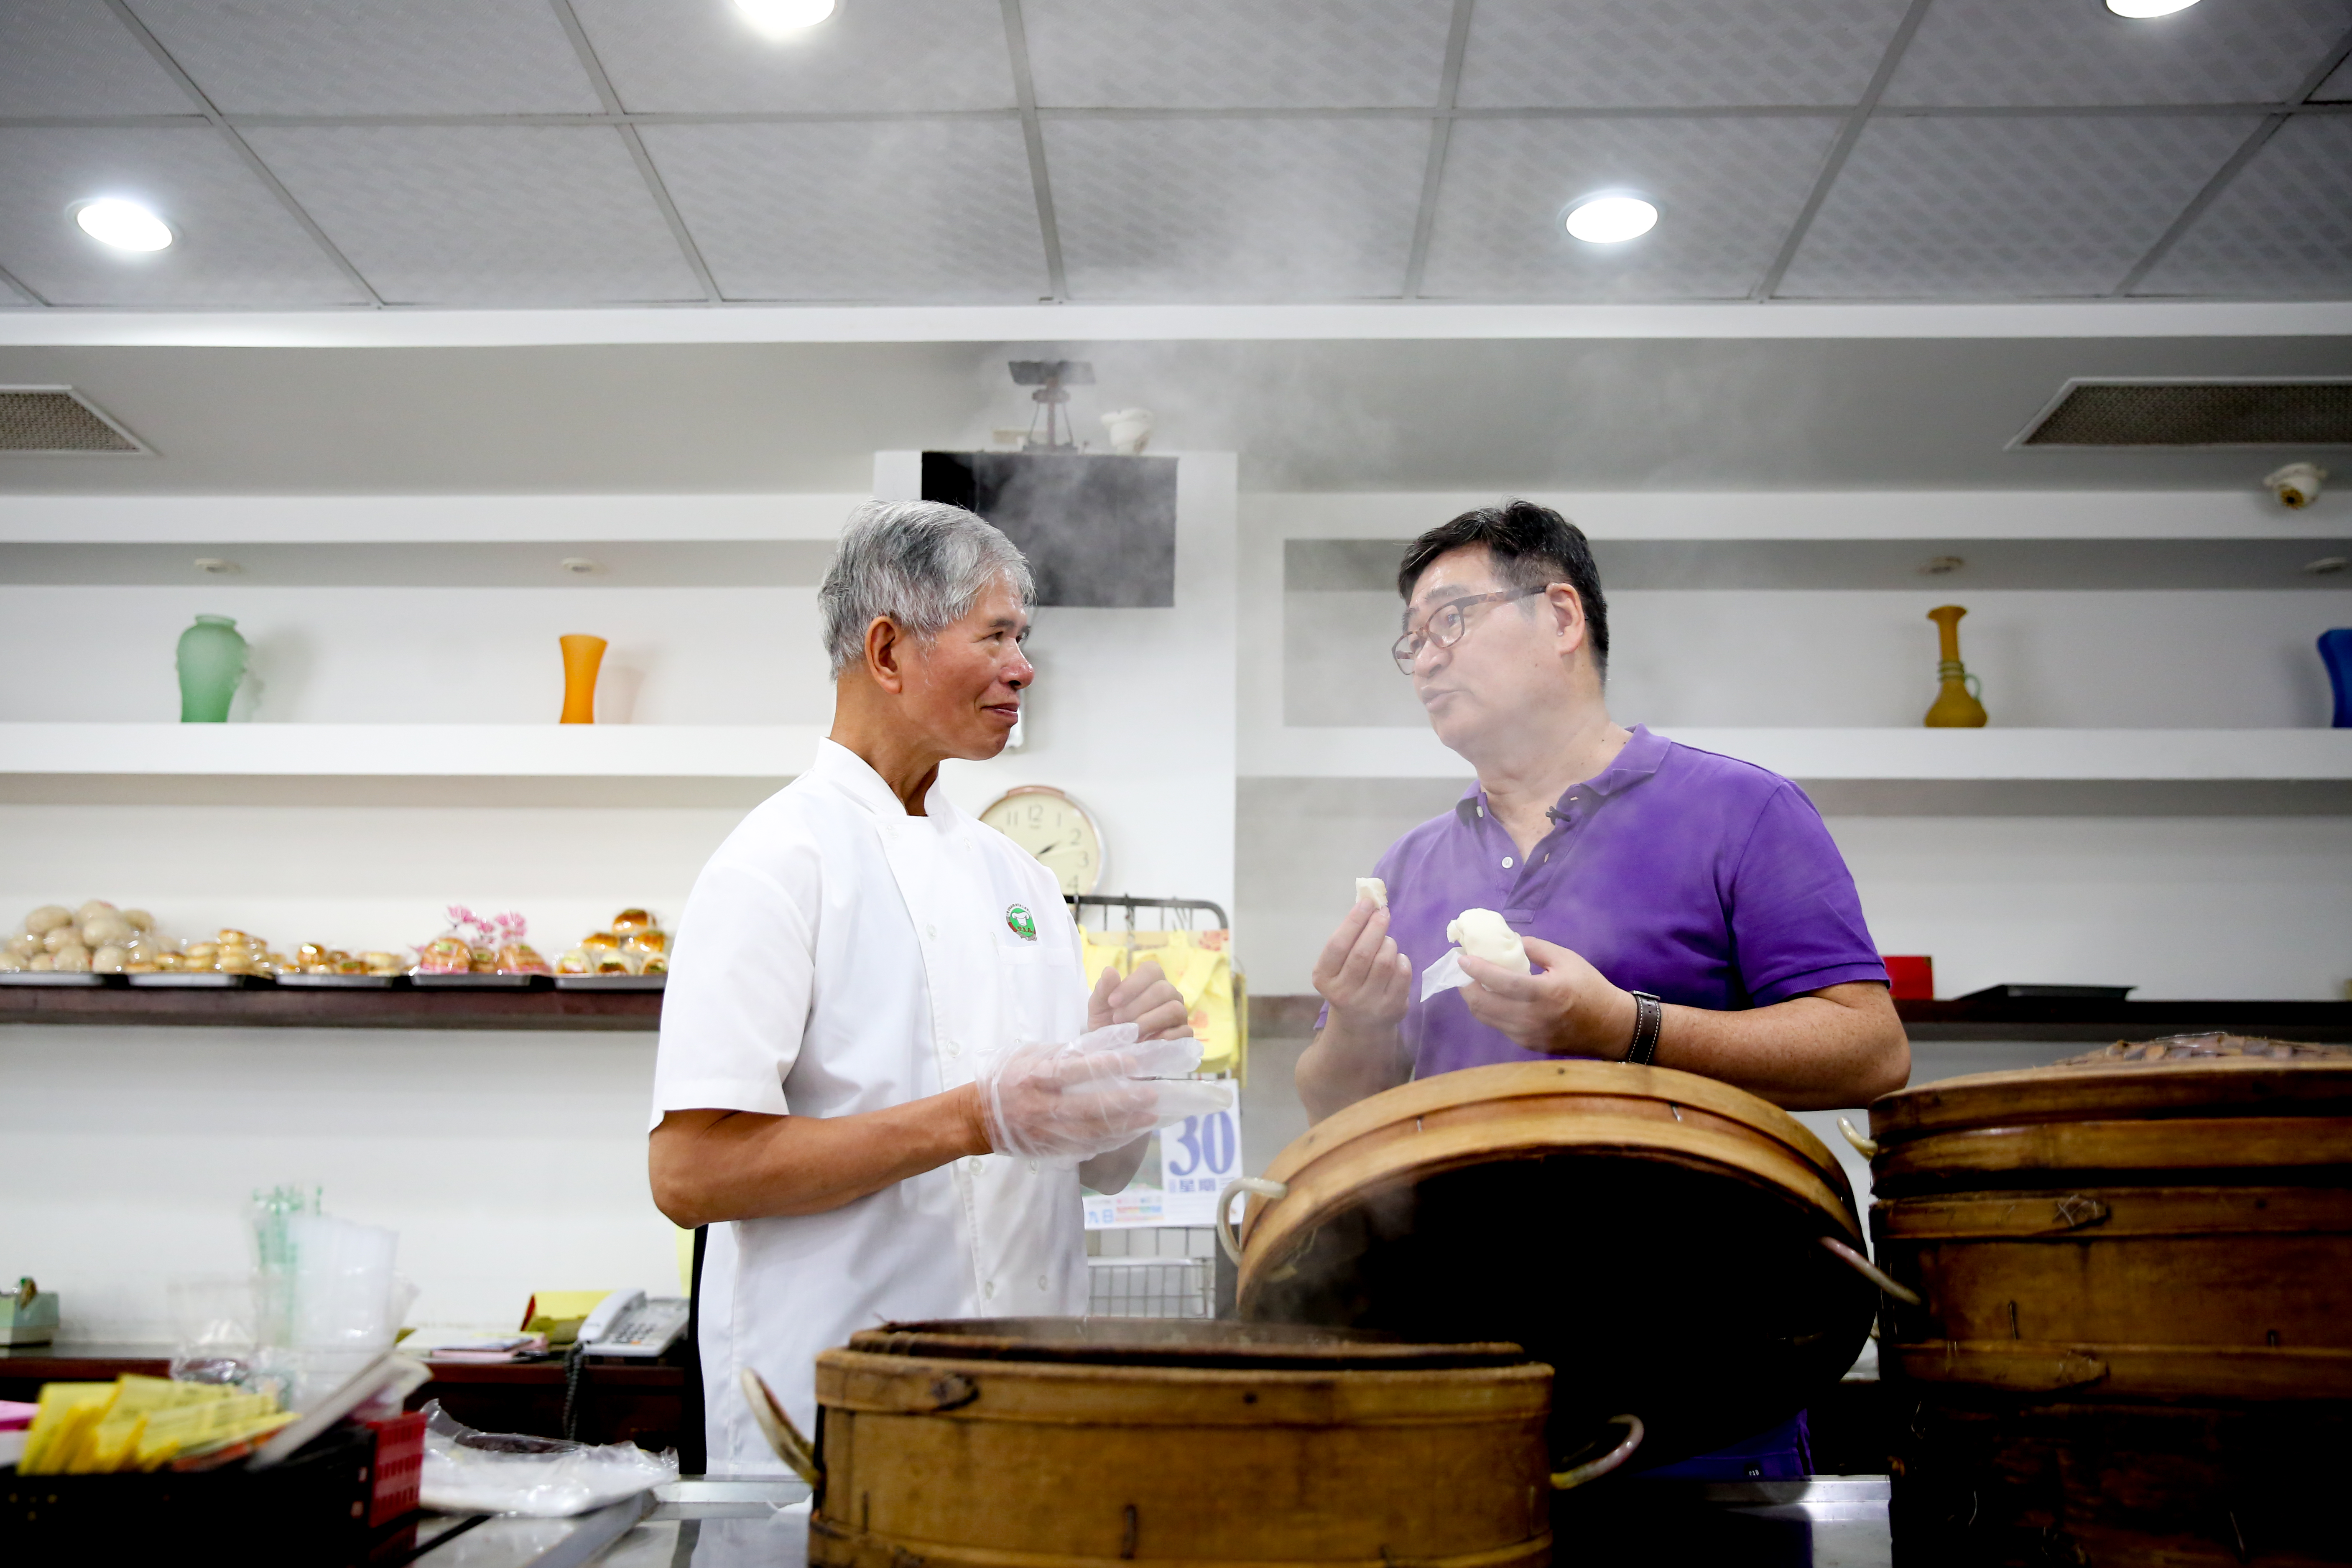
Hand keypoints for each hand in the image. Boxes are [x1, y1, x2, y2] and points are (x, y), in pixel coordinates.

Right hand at [976, 1023, 1230, 1165]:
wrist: (977, 1117)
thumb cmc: (1007, 1078)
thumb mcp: (1029, 1056)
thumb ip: (1062, 1053)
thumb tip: (1099, 1046)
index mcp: (1034, 1076)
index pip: (1074, 1070)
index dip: (1105, 1066)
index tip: (1134, 1061)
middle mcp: (1040, 1106)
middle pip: (1088, 1107)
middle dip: (1124, 1102)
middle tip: (1152, 1094)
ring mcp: (1045, 1132)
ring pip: (1091, 1132)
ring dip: (1124, 1125)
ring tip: (1151, 1117)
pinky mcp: (1049, 1149)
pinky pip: (1085, 1148)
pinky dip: (1110, 1141)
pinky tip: (1130, 1134)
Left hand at [1089, 959, 1190, 1040]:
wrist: (1113, 1052)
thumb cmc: (1108, 1024)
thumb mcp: (1099, 1008)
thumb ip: (1103, 989)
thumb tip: (1109, 970)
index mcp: (1151, 982)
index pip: (1152, 970)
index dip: (1133, 984)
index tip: (1112, 1001)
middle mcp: (1169, 995)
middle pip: (1164, 989)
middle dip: (1138, 1005)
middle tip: (1117, 1020)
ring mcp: (1179, 1015)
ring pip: (1175, 1009)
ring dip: (1150, 1020)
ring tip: (1132, 1032)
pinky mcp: (1183, 1036)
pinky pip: (1185, 1031)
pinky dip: (1166, 1037)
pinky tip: (1148, 1042)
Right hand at [1311, 897, 1411, 1031]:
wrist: (1360, 1025)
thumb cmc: (1348, 983)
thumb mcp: (1338, 965)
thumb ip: (1349, 938)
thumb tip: (1369, 903)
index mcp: (1324, 978)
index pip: (1338, 945)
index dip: (1354, 921)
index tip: (1366, 902)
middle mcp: (1343, 994)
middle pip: (1363, 953)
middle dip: (1375, 926)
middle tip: (1383, 912)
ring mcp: (1368, 1004)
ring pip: (1385, 961)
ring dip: (1389, 943)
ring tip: (1387, 941)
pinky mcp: (1392, 1008)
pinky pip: (1402, 973)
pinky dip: (1402, 959)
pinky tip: (1396, 959)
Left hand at [1458, 936, 1638, 1059]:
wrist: (1609, 1026)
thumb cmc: (1590, 988)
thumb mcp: (1567, 959)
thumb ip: (1537, 948)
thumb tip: (1511, 941)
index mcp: (1544, 993)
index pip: (1500, 982)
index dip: (1477, 970)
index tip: (1462, 959)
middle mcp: (1532, 1018)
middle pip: (1484, 1005)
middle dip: (1466, 987)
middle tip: (1463, 972)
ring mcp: (1528, 1035)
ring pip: (1487, 1019)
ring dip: (1475, 1000)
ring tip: (1473, 984)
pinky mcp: (1528, 1044)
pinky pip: (1500, 1027)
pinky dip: (1491, 1012)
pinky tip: (1493, 999)